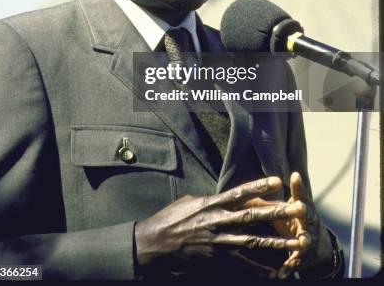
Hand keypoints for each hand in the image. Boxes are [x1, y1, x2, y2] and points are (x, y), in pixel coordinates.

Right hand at [134, 176, 304, 275]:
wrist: (154, 246)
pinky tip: (277, 271)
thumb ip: (208, 201)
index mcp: (211, 205)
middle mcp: (218, 222)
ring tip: (299, 242)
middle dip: (278, 212)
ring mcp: (218, 244)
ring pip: (254, 242)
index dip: (259, 187)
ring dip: (279, 242)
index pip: (239, 193)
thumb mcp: (188, 203)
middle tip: (298, 208)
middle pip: (253, 216)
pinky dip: (260, 270)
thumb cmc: (169, 220)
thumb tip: (219, 198)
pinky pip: (243, 267)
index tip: (277, 181)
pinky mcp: (216, 262)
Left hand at [248, 172, 334, 278]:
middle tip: (300, 206)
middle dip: (304, 211)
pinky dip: (288, 268)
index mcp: (304, 209)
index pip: (301, 195)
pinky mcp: (305, 258)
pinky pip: (296, 263)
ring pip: (306, 240)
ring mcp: (309, 240)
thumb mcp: (291, 209)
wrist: (318, 247)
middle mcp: (310, 223)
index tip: (295, 175)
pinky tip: (280, 274)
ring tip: (300, 241)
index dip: (298, 186)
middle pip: (308, 215)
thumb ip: (276, 200)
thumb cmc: (297, 221)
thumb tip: (253, 189)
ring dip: (302, 240)